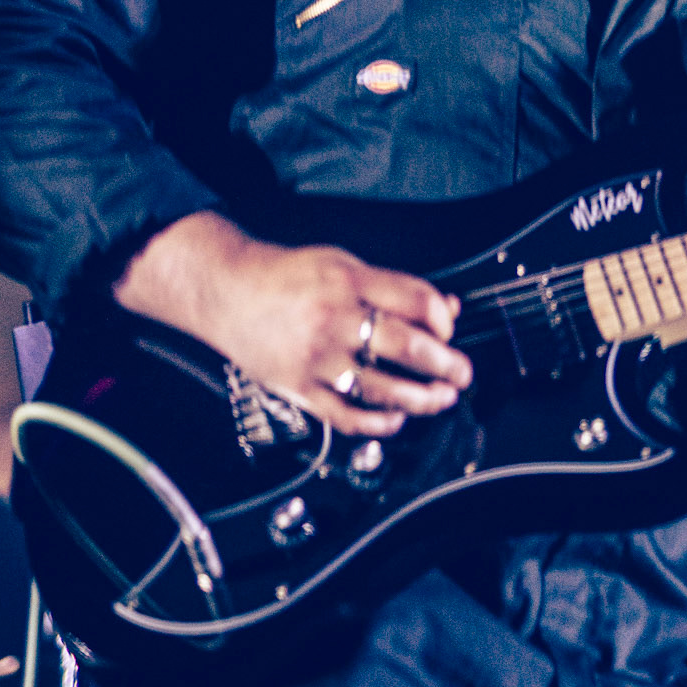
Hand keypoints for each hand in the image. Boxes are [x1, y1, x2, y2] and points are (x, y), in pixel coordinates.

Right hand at [114, 212, 472, 437]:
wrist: (224, 290)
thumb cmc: (284, 276)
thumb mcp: (340, 264)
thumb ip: (392, 287)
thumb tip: (443, 307)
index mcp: (347, 280)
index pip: (411, 298)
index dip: (441, 316)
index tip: (450, 328)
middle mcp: (332, 318)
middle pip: (402, 344)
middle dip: (443, 363)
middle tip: (462, 373)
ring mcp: (314, 356)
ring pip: (379, 387)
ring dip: (419, 398)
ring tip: (440, 400)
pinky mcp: (297, 386)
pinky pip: (344, 413)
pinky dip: (375, 422)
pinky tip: (394, 419)